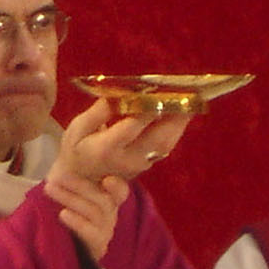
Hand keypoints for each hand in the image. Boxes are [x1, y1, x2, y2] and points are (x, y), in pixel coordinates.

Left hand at [43, 171, 129, 259]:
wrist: (71, 249)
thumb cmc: (72, 215)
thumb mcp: (75, 196)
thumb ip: (72, 182)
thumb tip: (59, 165)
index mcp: (109, 199)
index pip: (120, 191)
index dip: (116, 186)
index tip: (107, 179)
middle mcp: (110, 214)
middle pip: (102, 199)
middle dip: (79, 186)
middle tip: (58, 177)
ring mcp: (105, 230)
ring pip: (94, 212)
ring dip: (70, 198)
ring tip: (49, 189)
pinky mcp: (97, 245)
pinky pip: (90, 232)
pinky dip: (76, 221)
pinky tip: (63, 213)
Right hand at [50, 100, 191, 182]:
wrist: (81, 179)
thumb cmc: (77, 148)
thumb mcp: (77, 128)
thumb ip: (97, 112)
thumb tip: (116, 95)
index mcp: (106, 148)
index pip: (132, 126)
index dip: (147, 107)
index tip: (158, 88)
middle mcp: (127, 159)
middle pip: (158, 136)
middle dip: (175, 114)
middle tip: (187, 92)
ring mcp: (140, 164)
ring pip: (167, 142)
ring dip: (181, 121)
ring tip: (191, 99)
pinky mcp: (147, 164)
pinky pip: (166, 145)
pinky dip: (176, 128)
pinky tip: (181, 112)